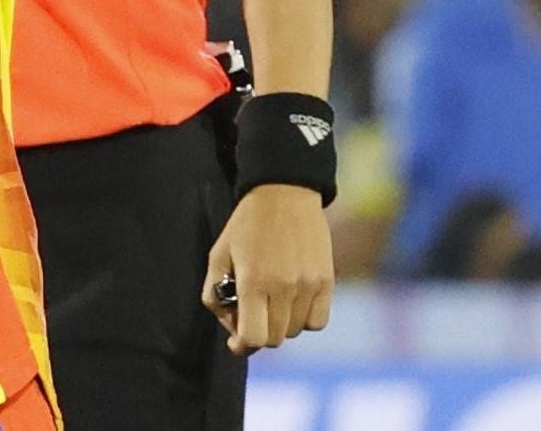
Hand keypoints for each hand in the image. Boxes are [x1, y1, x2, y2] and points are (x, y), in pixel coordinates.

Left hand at [202, 184, 333, 354]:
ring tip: (272, 302)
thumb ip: (214, 294)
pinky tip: (293, 302)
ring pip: (294, 331)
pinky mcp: (326, 281)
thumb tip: (230, 327)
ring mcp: (308, 285)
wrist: (284, 194)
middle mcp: (283, 287)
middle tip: (252, 315)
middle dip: (259, 333)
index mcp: (253, 281)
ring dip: (280, 325)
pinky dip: (304, 319)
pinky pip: (317, 322)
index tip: (237, 341)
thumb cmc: (246, 226)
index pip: (254, 338)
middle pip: (274, 339)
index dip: (242, 346)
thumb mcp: (218, 255)